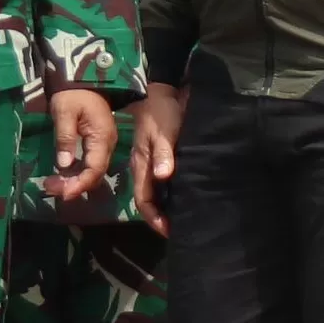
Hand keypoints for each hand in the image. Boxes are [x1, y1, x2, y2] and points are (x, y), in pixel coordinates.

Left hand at [46, 86, 113, 203]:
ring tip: (51, 184)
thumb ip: (65, 137)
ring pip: (92, 171)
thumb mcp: (64, 111)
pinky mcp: (97, 143)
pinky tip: (61, 174)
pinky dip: (76, 172)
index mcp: (102, 137)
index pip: (94, 168)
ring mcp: (103, 144)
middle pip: (94, 174)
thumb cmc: (73, 93)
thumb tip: (63, 164)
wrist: (84, 78)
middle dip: (74, 186)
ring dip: (74, 181)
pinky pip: (89, 163)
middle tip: (50, 188)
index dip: (80, 184)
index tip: (63, 193)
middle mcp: (107, 144)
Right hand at [130, 82, 184, 232]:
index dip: (154, 218)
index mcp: (141, 164)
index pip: (143, 199)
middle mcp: (143, 167)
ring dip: (165, 207)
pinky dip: (170, 194)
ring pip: (154, 192)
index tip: (169, 230)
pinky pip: (161, 182)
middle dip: (159, 218)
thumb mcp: (164, 131)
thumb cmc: (162, 112)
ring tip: (181, 218)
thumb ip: (163, 153)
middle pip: (147, 200)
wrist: (161, 92)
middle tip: (178, 229)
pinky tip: (182, 196)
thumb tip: (162, 176)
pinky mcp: (159, 157)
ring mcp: (150, 162)